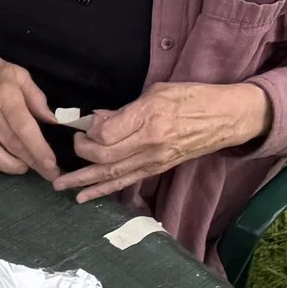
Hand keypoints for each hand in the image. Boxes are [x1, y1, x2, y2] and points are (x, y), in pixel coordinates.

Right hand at [0, 15, 59, 179]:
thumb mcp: (17, 73)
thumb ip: (36, 97)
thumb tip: (51, 121)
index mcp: (3, 94)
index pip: (24, 128)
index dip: (39, 149)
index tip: (51, 164)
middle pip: (11, 144)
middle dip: (32, 162)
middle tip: (48, 174)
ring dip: (11, 167)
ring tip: (25, 168)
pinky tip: (2, 164)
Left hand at [54, 83, 267, 201]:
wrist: (227, 118)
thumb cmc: (194, 98)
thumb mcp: (159, 91)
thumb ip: (125, 108)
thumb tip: (97, 119)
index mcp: (150, 117)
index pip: (107, 133)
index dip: (90, 131)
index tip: (86, 124)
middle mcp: (150, 142)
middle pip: (104, 157)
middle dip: (82, 153)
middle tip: (74, 145)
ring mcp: (154, 160)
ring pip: (111, 174)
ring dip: (82, 180)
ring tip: (59, 185)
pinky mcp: (157, 169)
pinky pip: (125, 182)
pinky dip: (101, 190)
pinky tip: (83, 196)